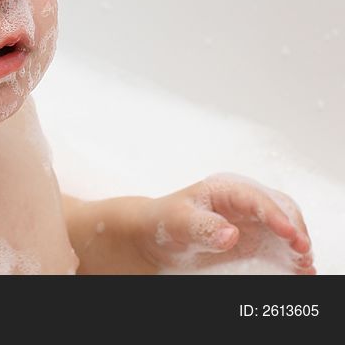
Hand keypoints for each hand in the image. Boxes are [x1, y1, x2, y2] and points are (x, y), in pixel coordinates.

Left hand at [136, 173, 314, 273]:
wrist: (157, 238)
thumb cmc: (165, 222)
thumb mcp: (177, 222)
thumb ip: (202, 226)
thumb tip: (230, 234)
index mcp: (226, 191)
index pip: (256, 199)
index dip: (275, 215)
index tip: (288, 234)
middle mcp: (244, 205)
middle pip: (280, 210)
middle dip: (295, 229)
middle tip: (302, 251)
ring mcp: (251, 225)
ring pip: (285, 230)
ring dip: (298, 245)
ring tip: (305, 265)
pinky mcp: (253, 244)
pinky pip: (278, 249)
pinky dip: (291, 259)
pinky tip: (299, 271)